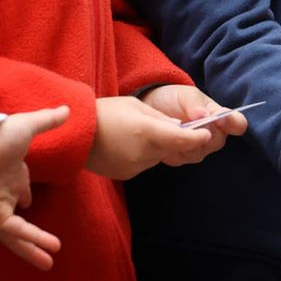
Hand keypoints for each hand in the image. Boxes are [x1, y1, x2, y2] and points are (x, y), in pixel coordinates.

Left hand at [0, 107, 66, 270]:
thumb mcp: (28, 126)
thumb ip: (48, 121)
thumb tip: (67, 109)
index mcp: (10, 175)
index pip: (18, 193)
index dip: (25, 197)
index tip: (31, 201)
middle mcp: (3, 193)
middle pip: (18, 222)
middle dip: (33, 240)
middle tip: (51, 252)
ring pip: (14, 234)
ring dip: (31, 249)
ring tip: (48, 263)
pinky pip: (13, 230)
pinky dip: (31, 238)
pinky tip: (49, 245)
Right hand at [86, 94, 220, 179]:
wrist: (73, 134)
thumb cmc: (102, 113)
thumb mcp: (134, 106)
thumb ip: (160, 118)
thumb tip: (180, 127)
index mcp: (146, 132)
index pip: (182, 138)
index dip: (197, 137)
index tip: (207, 134)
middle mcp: (143, 153)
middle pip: (172, 149)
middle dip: (179, 140)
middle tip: (180, 127)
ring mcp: (135, 166)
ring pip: (159, 156)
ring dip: (159, 146)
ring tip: (138, 131)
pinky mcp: (127, 174)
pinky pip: (145, 163)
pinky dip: (144, 153)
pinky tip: (128, 143)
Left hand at [141, 83, 248, 155]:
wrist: (150, 107)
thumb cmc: (174, 99)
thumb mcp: (185, 95)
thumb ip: (195, 104)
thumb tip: (203, 115)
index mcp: (220, 117)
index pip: (238, 124)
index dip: (233, 123)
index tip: (220, 119)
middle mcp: (213, 135)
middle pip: (217, 142)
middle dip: (202, 133)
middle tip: (187, 122)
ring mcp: (198, 149)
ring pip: (198, 153)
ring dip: (185, 142)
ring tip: (173, 128)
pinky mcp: (181, 157)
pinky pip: (180, 159)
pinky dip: (171, 148)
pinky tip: (164, 138)